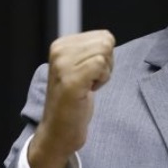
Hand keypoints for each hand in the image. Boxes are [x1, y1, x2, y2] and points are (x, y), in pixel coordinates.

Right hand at [28, 30, 114, 167]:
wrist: (58, 131)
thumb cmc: (73, 101)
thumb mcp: (78, 66)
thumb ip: (90, 50)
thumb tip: (108, 38)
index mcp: (61, 45)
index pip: (104, 36)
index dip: (104, 57)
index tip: (88, 74)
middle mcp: (59, 51)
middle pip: (107, 42)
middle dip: (106, 63)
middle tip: (89, 81)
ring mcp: (63, 65)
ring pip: (105, 52)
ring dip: (104, 72)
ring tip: (87, 86)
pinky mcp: (71, 80)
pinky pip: (101, 65)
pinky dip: (102, 80)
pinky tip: (88, 91)